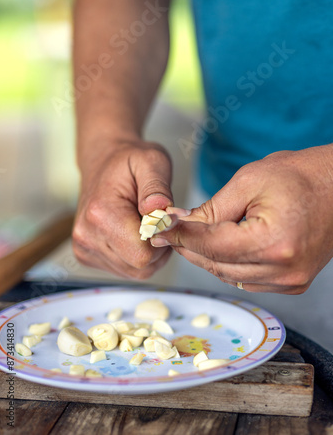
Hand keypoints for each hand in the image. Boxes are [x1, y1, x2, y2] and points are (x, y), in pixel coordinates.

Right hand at [73, 139, 173, 278]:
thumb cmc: (127, 161)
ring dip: (148, 252)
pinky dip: (136, 255)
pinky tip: (134, 231)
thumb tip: (160, 210)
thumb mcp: (151, 161)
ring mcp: (84, 247)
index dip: (161, 239)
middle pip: (140, 267)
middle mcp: (87, 235)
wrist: (102, 160)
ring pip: (134, 272)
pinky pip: (124, 269)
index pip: (142, 254)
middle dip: (157, 247)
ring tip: (145, 223)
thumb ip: (157, 187)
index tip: (162, 218)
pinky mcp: (86, 254)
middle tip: (156, 219)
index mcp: (100, 214)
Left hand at [152, 146, 332, 293]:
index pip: (212, 245)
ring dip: (205, 258)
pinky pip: (247, 279)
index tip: (157, 228)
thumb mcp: (249, 181)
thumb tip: (180, 224)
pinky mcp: (292, 282)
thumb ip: (212, 208)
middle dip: (188, 248)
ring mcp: (290, 281)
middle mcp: (284, 270)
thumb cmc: (300, 175)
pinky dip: (227, 265)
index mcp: (273, 242)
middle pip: (217, 265)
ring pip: (229, 276)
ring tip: (186, 237)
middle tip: (165, 233)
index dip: (180, 236)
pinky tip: (215, 247)